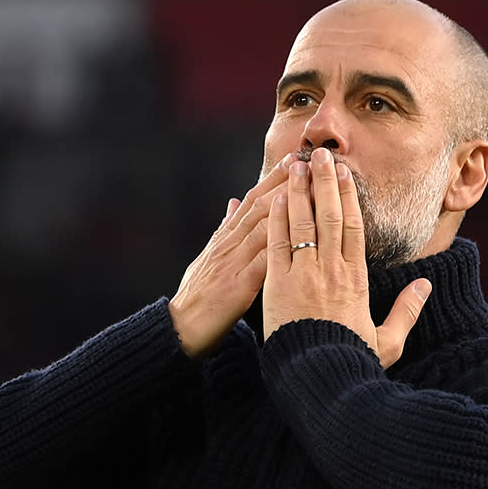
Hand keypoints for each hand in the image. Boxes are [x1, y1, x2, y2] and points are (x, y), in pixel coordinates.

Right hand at [169, 155, 293, 357]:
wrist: (178, 328)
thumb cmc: (197, 296)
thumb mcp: (208, 256)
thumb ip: (224, 230)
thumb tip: (233, 202)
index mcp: (224, 239)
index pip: (251, 201)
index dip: (272, 178)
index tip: (293, 160)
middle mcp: (228, 245)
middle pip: (260, 207)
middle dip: (284, 183)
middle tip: (307, 163)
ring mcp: (231, 264)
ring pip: (262, 228)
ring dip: (287, 208)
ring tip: (309, 190)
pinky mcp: (237, 287)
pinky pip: (261, 263)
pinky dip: (280, 248)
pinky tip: (298, 237)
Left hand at [262, 148, 431, 368]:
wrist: (317, 379)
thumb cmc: (350, 361)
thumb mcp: (387, 340)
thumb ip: (407, 310)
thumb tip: (427, 285)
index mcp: (358, 279)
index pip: (355, 227)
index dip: (350, 197)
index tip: (345, 174)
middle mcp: (333, 270)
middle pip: (331, 215)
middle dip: (325, 181)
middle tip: (320, 154)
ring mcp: (305, 275)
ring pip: (304, 222)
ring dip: (299, 190)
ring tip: (295, 164)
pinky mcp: (278, 284)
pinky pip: (278, 242)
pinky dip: (276, 218)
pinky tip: (274, 197)